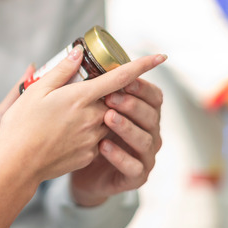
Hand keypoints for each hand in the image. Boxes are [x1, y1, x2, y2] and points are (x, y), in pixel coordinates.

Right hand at [0, 49, 166, 185]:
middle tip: (80, 90)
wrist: (16, 166)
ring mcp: (93, 138)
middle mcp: (93, 118)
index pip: (121, 78)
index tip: (160, 56)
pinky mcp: (89, 155)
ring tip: (65, 115)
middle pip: (113, 99)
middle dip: (107, 92)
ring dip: (97, 113)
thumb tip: (78, 53)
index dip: (142, 66)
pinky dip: (87, 132)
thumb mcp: (36, 92)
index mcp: (81, 97)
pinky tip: (64, 134)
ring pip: (105, 119)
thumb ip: (61, 71)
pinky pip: (97, 138)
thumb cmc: (21, 126)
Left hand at [69, 76, 163, 206]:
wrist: (75, 169)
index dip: (142, 85)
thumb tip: (77, 51)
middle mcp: (148, 131)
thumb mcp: (81, 105)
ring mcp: (144, 155)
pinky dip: (120, 156)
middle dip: (133, 104)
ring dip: (128, 128)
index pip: (152, 95)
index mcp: (140, 111)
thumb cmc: (82, 131)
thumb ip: (82, 81)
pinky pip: (134, 167)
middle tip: (111, 97)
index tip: (124, 77)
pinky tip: (103, 146)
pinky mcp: (135, 177)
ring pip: (145, 140)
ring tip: (108, 118)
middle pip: (152, 115)